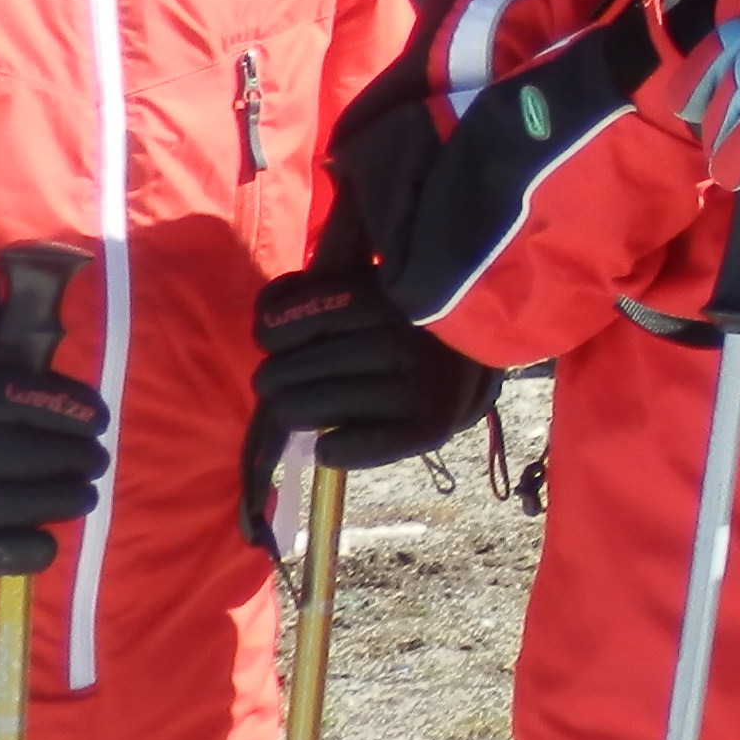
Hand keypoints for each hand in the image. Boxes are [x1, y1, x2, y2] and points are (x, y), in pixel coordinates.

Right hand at [0, 361, 107, 579]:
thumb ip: (8, 397)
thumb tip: (82, 414)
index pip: (25, 401)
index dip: (72, 410)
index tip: (99, 421)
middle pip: (26, 456)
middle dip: (76, 459)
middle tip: (96, 462)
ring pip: (13, 504)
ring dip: (63, 500)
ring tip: (84, 496)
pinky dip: (24, 551)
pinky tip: (48, 543)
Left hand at [247, 256, 496, 469]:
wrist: (473, 366)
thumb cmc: (402, 326)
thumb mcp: (365, 290)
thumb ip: (314, 292)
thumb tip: (266, 320)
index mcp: (389, 299)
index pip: (298, 319)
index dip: (273, 331)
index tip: (273, 338)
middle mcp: (407, 340)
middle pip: (292, 371)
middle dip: (276, 379)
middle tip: (283, 383)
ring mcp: (421, 386)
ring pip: (308, 409)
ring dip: (294, 413)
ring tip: (304, 410)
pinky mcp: (430, 429)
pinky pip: (345, 448)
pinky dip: (331, 449)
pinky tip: (333, 441)